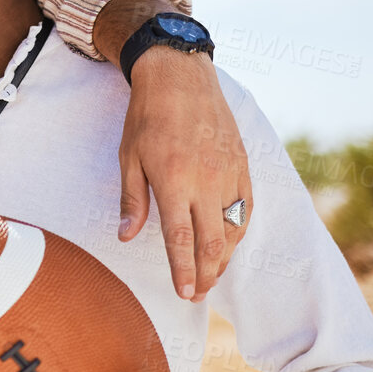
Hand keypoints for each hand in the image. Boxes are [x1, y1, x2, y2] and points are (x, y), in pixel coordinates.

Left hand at [117, 48, 249, 301]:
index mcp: (174, 181)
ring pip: (233, 228)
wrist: (180, 76)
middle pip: (211, 241)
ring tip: (211, 275)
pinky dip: (239, 230)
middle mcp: (206, 181)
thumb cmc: (147, 117)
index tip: (185, 293)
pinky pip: (245, 207)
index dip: (184, 270)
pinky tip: (230, 243)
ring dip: (224, 257)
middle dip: (206, 273)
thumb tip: (126, 236)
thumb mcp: (129, 157)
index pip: (181, 239)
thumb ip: (132, 200)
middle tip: (197, 295)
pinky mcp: (243, 164)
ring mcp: (229, 173)